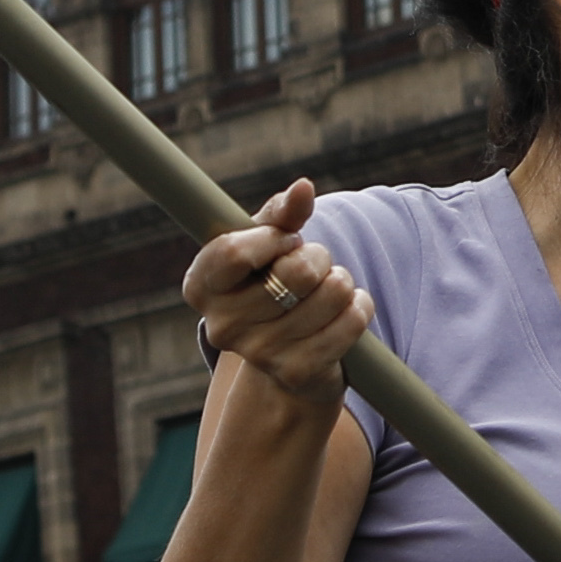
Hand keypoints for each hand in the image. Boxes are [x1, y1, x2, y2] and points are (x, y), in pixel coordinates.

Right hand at [181, 178, 369, 407]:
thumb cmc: (271, 277)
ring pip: (332, 293)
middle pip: (295, 272)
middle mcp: (222, 326)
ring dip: (341, 282)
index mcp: (201, 286)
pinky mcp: (296, 373)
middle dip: (318, 256)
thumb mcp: (268, 240)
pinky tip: (345, 309)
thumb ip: (282, 212)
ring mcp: (259, 354)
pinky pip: (351, 323)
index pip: (233, 252)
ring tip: (327, 289)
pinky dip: (359, 307)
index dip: (272, 238)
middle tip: (313, 265)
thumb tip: (303, 188)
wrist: (288, 348)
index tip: (286, 240)